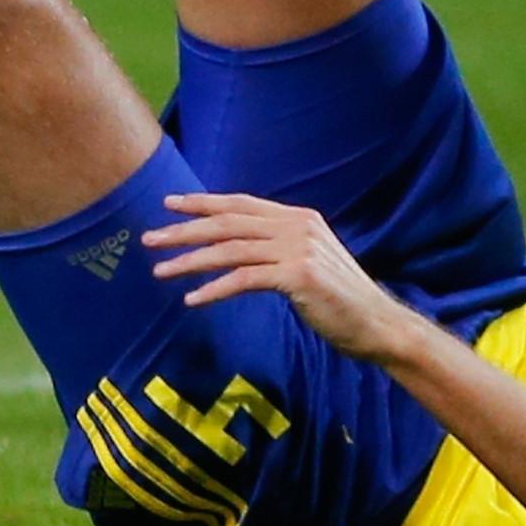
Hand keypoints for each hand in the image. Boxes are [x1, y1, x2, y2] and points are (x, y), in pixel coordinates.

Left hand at [146, 192, 428, 365]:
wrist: (376, 323)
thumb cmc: (338, 299)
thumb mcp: (306, 262)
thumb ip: (277, 247)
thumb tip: (238, 245)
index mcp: (298, 218)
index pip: (240, 203)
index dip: (202, 202)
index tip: (169, 203)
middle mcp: (297, 226)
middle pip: (228, 223)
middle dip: (184, 229)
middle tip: (149, 238)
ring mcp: (298, 249)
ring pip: (231, 249)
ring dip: (190, 260)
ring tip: (159, 271)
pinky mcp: (299, 276)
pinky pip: (244, 279)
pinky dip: (214, 288)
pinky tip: (192, 299)